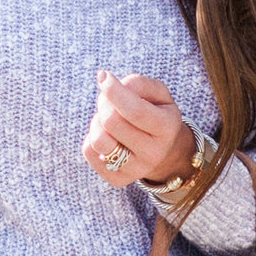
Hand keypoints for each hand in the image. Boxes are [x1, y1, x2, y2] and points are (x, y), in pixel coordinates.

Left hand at [85, 71, 192, 185]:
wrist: (165, 151)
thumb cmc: (157, 113)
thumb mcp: (158, 93)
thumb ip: (137, 83)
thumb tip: (106, 81)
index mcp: (167, 128)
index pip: (135, 111)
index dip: (114, 91)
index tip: (103, 77)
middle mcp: (153, 153)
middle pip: (112, 122)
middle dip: (104, 103)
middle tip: (108, 99)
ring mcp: (136, 170)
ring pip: (98, 141)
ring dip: (96, 122)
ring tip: (106, 118)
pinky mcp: (118, 179)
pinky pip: (89, 152)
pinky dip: (91, 136)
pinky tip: (107, 135)